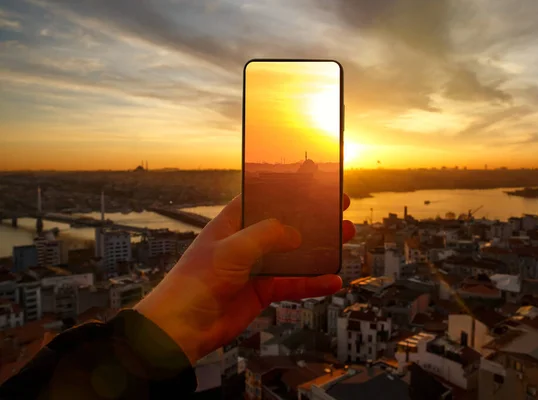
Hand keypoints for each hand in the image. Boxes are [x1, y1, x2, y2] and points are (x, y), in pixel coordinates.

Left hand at [134, 194, 355, 363]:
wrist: (183, 327)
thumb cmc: (196, 281)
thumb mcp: (233, 250)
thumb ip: (267, 236)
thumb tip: (296, 235)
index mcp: (234, 222)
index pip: (265, 196)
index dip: (289, 184)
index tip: (314, 174)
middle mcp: (247, 241)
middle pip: (287, 222)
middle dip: (313, 214)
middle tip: (339, 204)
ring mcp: (256, 266)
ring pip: (296, 253)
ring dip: (320, 246)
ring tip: (345, 236)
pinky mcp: (263, 290)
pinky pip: (294, 284)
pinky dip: (314, 283)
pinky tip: (333, 280)